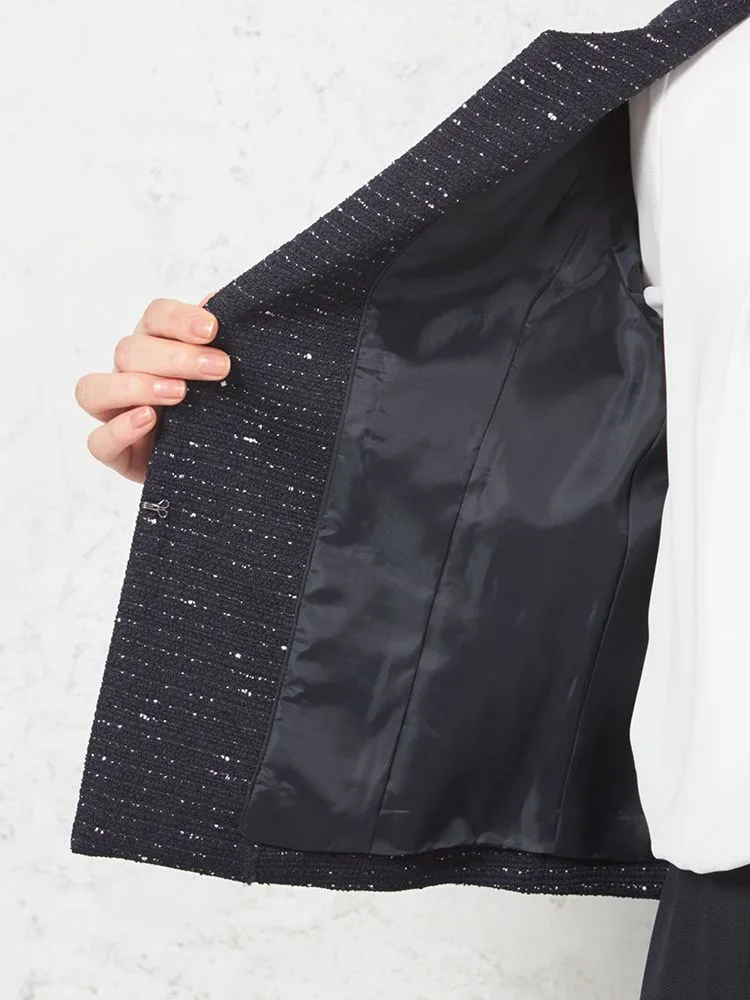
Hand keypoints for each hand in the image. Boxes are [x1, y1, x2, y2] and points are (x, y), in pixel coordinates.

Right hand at [75, 293, 228, 482]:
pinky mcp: (116, 453)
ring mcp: (115, 413)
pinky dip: (120, 428)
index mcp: (156, 346)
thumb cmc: (219, 408)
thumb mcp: (226, 375)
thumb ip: (221, 340)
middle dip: (175, 357)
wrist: (220, 459)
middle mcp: (129, 374)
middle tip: (218, 367)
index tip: (213, 329)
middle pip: (129, 350)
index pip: (155, 317)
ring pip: (95, 389)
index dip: (179, 318)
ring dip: (137, 386)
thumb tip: (217, 300)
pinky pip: (98, 441)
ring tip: (180, 394)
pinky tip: (149, 420)